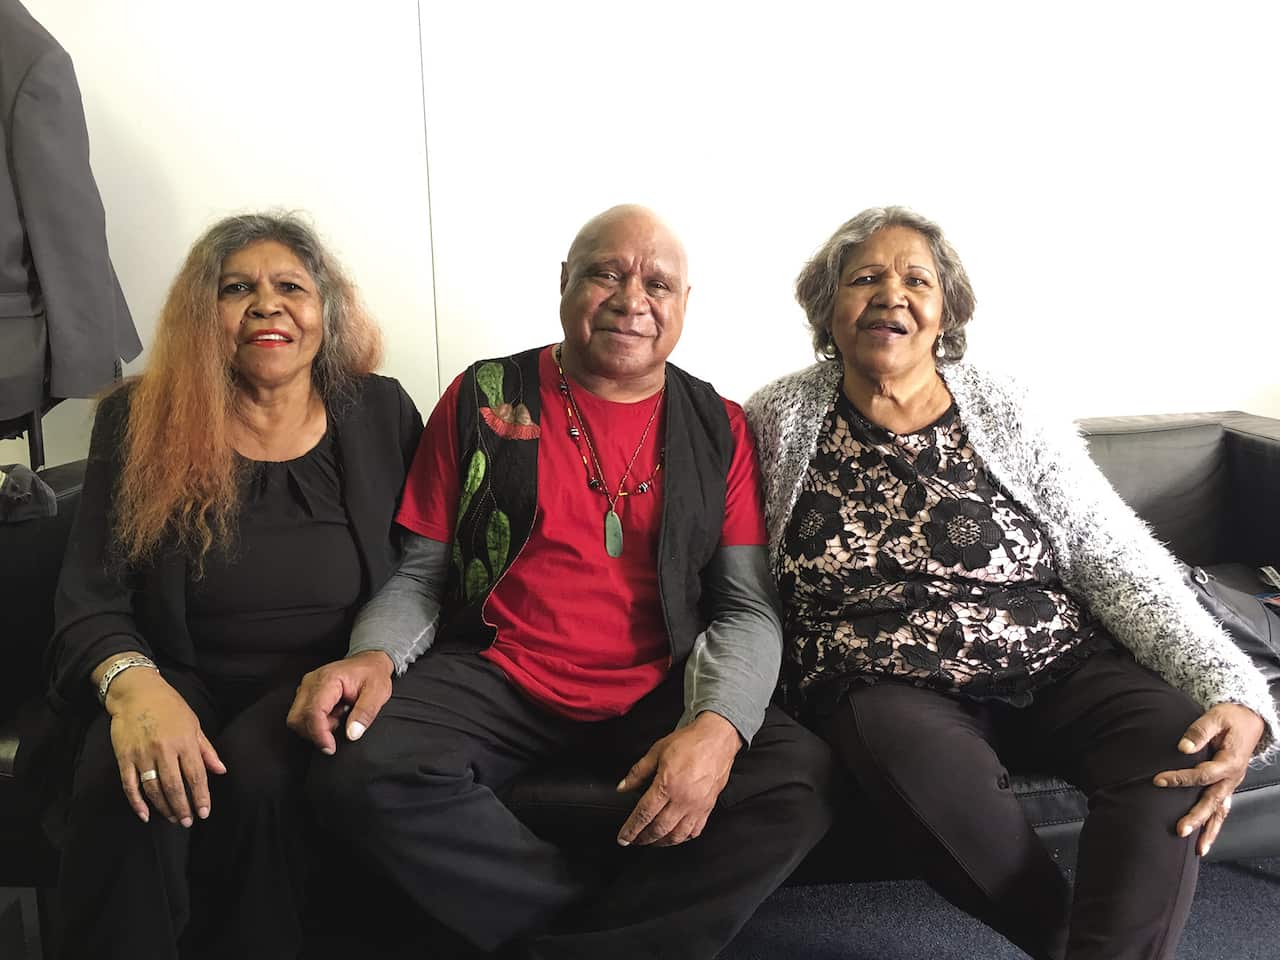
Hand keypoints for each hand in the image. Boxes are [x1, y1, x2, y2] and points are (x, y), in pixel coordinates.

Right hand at [104, 667, 225, 826]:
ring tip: (173, 819)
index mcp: (184, 741)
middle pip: (174, 786)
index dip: (201, 796)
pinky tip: (145, 814)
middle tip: (188, 822)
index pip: (195, 775)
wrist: (137, 692)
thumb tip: (221, 770)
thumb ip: (206, 749)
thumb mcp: (193, 724)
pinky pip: (130, 785)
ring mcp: (142, 754)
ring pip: (153, 788)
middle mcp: (164, 749)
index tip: (205, 812)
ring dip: (163, 807)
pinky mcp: (124, 757)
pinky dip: (137, 802)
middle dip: (183, 807)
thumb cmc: (170, 707)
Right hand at [287, 650, 394, 753]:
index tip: (330, 748)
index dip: (319, 734)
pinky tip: (332, 716)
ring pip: (296, 718)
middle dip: (315, 732)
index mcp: (328, 679)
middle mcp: (311, 682)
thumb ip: (365, 713)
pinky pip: (301, 714)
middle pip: (298, 718)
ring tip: (338, 718)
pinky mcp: (306, 692)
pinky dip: (314, 722)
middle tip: (338, 729)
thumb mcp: (378, 693)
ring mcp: (306, 687)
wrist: (369, 661)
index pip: (313, 712)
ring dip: (315, 727)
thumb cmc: (373, 674)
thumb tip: (352, 734)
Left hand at [615, 711, 741, 846]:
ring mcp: (697, 806)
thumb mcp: (657, 751)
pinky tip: (675, 836)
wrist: (717, 739)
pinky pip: (695, 831)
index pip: (644, 814)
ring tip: (652, 841)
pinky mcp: (708, 807)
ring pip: (677, 835)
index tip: (623, 838)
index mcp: (667, 785)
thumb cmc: (689, 742)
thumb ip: (638, 772)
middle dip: (643, 839)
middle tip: (634, 840)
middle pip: (659, 829)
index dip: (631, 829)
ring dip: (662, 842)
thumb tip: (623, 787)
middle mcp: (682, 800)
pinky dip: (683, 838)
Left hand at [1153, 702, 1264, 855]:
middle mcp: (1233, 777)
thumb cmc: (1230, 717)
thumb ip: (1199, 731)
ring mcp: (1232, 784)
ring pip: (1221, 812)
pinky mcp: (1228, 786)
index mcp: (1230, 761)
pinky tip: (1205, 839)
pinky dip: (1214, 825)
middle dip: (1197, 817)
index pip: (1203, 774)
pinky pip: (1222, 809)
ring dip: (1209, 830)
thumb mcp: (1215, 717)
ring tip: (1198, 849)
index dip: (1180, 779)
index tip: (1158, 781)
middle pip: (1213, 801)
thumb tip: (1182, 748)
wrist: (1249, 719)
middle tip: (1180, 830)